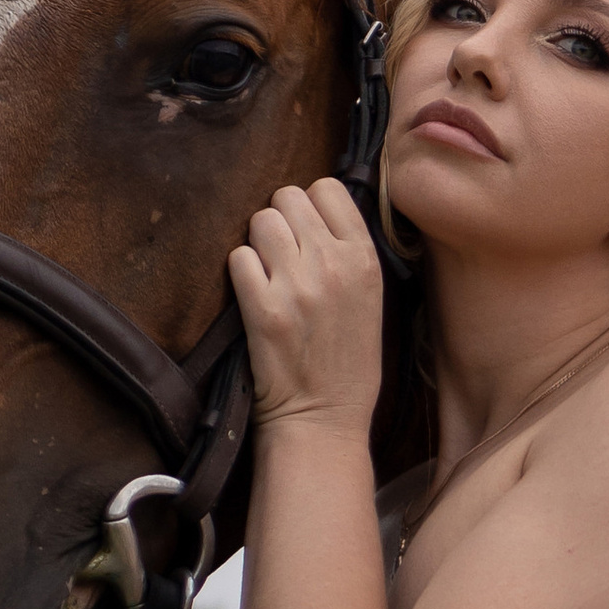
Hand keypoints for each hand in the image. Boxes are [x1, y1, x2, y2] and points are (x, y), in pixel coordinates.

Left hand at [228, 178, 384, 436]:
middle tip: (281, 255)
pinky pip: (238, 258)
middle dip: (280, 220)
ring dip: (257, 243)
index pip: (326, 188)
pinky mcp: (263, 309)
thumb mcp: (371, 298)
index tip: (306, 230)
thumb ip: (347, 250)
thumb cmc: (347, 362)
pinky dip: (241, 272)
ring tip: (267, 274)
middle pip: (287, 197)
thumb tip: (315, 208)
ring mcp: (297, 285)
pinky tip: (253, 295)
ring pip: (260, 221)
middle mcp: (333, 263)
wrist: (323, 420)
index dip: (309, 205)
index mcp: (365, 258)